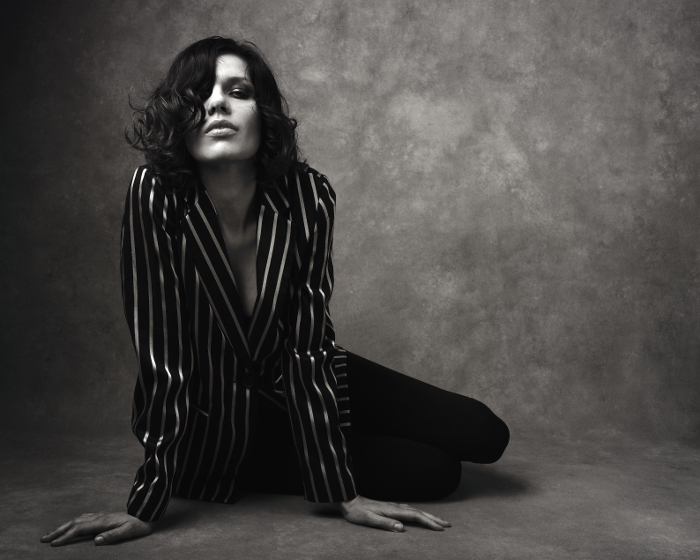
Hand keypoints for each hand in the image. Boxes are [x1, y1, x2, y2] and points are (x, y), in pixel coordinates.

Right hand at [40, 512, 155, 545]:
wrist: (146, 514)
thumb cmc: (138, 525)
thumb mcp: (128, 532)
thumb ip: (112, 536)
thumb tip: (95, 541)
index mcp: (102, 521)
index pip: (79, 529)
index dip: (65, 536)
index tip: (52, 544)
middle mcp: (98, 517)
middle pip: (74, 522)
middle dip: (58, 531)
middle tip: (43, 539)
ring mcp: (100, 515)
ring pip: (77, 520)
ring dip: (63, 526)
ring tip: (51, 534)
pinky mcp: (102, 517)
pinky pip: (82, 519)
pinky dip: (72, 523)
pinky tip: (70, 525)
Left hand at [336, 495, 450, 531]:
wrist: (349, 500)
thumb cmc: (357, 512)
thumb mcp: (369, 520)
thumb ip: (385, 524)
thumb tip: (401, 528)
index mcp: (393, 510)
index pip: (415, 517)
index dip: (428, 522)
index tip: (440, 528)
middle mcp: (395, 507)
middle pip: (419, 512)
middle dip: (434, 518)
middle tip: (448, 525)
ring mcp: (394, 506)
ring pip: (416, 511)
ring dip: (428, 515)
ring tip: (439, 520)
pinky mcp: (391, 507)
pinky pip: (410, 510)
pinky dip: (419, 513)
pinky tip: (420, 515)